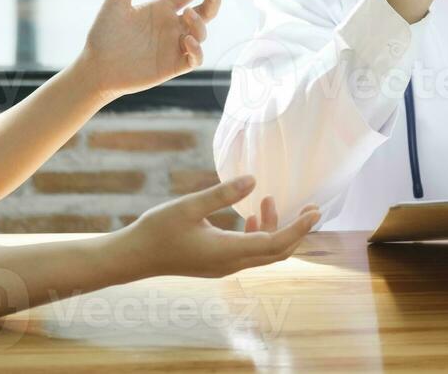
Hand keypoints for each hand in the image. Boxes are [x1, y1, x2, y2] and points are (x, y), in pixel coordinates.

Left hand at [76, 0, 221, 99]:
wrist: (96, 68)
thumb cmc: (104, 34)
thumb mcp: (117, 1)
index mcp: (162, 7)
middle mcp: (172, 25)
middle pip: (205, 10)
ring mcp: (175, 45)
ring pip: (202, 32)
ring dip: (200, 22)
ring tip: (187, 13)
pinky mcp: (174, 66)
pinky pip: (196, 58)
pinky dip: (197, 49)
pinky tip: (186, 40)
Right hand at [122, 175, 320, 278]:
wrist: (132, 257)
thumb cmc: (157, 230)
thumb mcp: (189, 206)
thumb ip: (222, 194)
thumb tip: (254, 180)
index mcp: (227, 252)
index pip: (274, 243)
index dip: (298, 227)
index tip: (315, 211)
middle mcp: (230, 264)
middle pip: (276, 252)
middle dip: (295, 230)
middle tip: (310, 207)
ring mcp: (223, 267)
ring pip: (262, 253)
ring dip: (273, 228)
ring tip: (269, 200)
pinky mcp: (216, 264)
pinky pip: (248, 253)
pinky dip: (258, 234)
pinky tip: (251, 215)